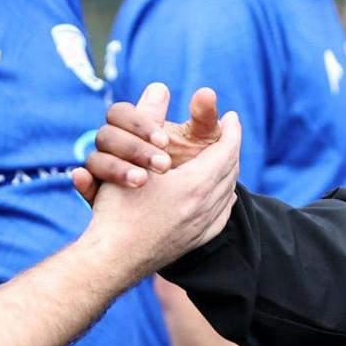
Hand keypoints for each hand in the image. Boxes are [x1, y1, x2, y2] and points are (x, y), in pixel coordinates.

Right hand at [82, 98, 241, 273]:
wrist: (114, 259)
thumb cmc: (117, 209)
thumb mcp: (132, 158)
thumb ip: (148, 119)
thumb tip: (159, 87)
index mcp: (196, 185)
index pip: (227, 151)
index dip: (231, 131)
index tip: (231, 117)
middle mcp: (205, 207)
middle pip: (230, 171)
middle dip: (232, 149)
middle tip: (229, 135)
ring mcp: (203, 227)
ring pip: (227, 193)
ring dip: (229, 173)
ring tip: (225, 159)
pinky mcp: (196, 241)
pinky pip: (221, 215)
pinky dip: (224, 199)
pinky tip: (220, 194)